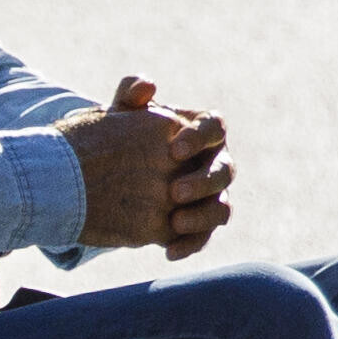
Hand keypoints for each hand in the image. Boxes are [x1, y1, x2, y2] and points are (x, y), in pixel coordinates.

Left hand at [71, 76, 232, 256]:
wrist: (111, 171)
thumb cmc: (125, 136)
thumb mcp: (122, 115)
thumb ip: (130, 95)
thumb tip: (147, 87)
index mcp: (203, 130)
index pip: (215, 127)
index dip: (200, 137)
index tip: (174, 149)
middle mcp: (216, 162)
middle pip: (225, 171)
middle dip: (203, 182)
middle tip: (174, 192)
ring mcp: (211, 195)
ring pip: (221, 208)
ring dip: (202, 217)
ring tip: (174, 223)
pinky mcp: (200, 224)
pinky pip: (204, 237)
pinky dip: (190, 245)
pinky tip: (168, 251)